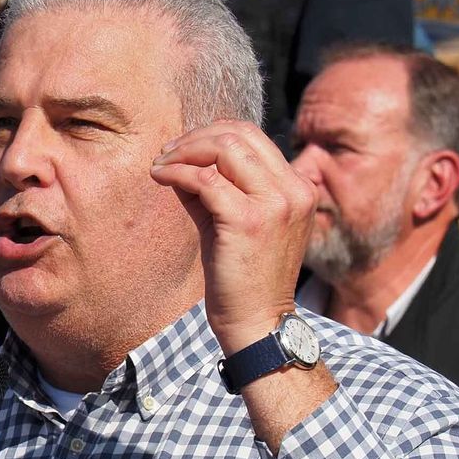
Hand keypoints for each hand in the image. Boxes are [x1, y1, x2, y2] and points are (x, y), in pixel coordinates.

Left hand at [150, 120, 318, 354]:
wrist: (258, 324)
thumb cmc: (246, 280)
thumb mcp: (239, 225)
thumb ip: (218, 189)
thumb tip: (181, 159)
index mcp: (298, 189)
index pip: (255, 137)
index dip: (214, 134)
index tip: (184, 148)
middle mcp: (293, 191)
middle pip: (240, 134)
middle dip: (196, 137)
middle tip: (167, 152)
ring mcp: (274, 204)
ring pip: (225, 148)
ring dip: (185, 150)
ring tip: (161, 164)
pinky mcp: (248, 221)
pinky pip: (205, 179)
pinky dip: (177, 172)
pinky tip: (160, 178)